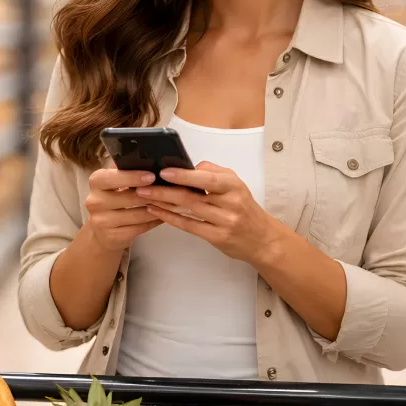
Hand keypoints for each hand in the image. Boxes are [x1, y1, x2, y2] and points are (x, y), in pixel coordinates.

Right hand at [82, 168, 162, 253]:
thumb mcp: (116, 181)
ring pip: (137, 214)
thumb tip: (151, 161)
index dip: (132, 177)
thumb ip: (127, 170)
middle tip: (170, 190)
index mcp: (96, 181)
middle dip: (152, 194)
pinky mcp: (111, 237)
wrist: (102, 229)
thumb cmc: (114, 198)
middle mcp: (94, 201)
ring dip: (157, 209)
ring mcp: (101, 221)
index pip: (112, 177)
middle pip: (129, 197)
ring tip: (171, 202)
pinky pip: (139, 228)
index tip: (152, 176)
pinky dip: (153, 222)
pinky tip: (162, 216)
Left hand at [135, 162, 287, 264]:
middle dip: (164, 190)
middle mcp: (230, 204)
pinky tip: (157, 212)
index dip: (184, 175)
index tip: (163, 172)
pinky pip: (189, 226)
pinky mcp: (217, 238)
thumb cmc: (244, 207)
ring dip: (163, 203)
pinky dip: (170, 218)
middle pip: (192, 196)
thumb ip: (214, 172)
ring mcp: (224, 222)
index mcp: (233, 186)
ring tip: (144, 197)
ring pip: (188, 211)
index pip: (207, 179)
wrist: (262, 239)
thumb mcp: (236, 184)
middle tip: (143, 186)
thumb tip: (189, 167)